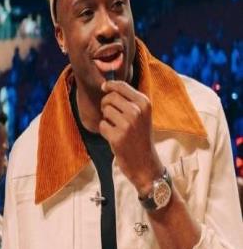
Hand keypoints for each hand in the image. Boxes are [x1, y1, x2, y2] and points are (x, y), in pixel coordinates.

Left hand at [99, 80, 162, 194]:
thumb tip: (106, 84)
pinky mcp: (117, 137)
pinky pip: (102, 125)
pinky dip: (105, 131)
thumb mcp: (142, 115)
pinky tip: (115, 138)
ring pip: (105, 111)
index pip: (121, 86)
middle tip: (111, 115)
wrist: (145, 163)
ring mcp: (127, 124)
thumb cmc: (140, 137)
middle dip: (106, 104)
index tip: (103, 87)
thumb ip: (128, 100)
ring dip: (106, 119)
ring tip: (117, 128)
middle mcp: (137, 111)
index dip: (109, 85)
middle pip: (110, 97)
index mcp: (144, 103)